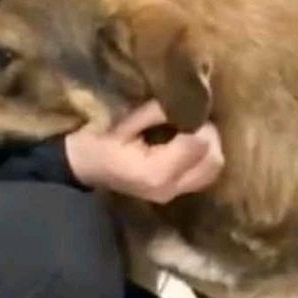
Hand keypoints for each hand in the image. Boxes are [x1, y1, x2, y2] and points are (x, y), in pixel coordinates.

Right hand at [65, 100, 224, 202]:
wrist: (84, 169)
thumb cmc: (99, 144)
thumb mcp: (126, 123)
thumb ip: (158, 113)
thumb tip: (186, 102)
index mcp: (156, 172)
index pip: (199, 145)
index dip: (199, 124)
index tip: (187, 111)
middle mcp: (170, 188)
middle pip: (213, 161)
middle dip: (209, 137)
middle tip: (193, 121)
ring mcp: (172, 195)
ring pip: (212, 171)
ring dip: (208, 149)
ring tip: (191, 133)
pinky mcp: (173, 193)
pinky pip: (202, 176)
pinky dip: (202, 159)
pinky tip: (187, 146)